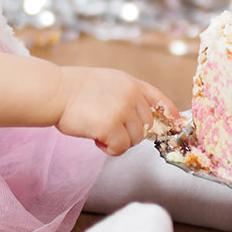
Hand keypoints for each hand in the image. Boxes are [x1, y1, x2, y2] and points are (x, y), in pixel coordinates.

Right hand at [54, 66, 181, 155]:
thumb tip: (141, 120)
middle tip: (109, 129)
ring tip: (97, 130)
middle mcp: (131, 95)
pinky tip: (95, 138)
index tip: (176, 123)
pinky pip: (121, 148)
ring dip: (118, 140)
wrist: (55, 92)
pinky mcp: (111, 126)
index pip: (159, 99)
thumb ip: (125, 96)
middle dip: (130, 133)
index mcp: (130, 83)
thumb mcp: (107, 82)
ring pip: (135, 140)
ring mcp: (122, 110)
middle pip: (146, 126)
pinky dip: (108, 148)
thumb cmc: (74, 89)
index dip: (169, 114)